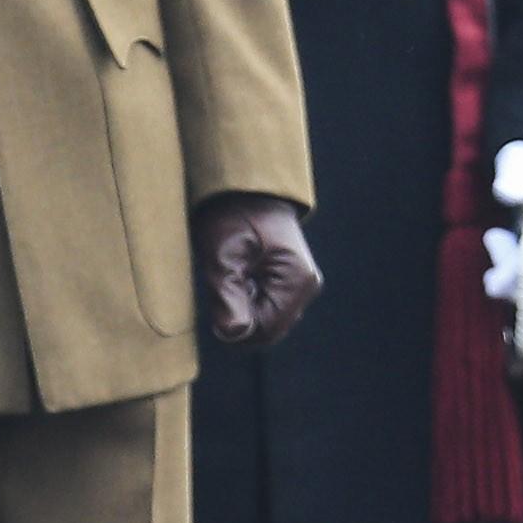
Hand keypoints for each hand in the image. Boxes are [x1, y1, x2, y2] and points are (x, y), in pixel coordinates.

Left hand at [199, 194, 322, 345]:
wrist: (246, 188)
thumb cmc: (234, 215)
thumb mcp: (223, 253)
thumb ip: (227, 295)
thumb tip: (233, 334)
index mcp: (297, 280)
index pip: (264, 329)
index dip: (235, 324)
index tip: (215, 297)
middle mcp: (306, 287)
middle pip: (268, 329)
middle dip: (239, 317)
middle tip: (221, 286)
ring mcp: (302, 285)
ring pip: (266, 320)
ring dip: (242, 308)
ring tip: (231, 277)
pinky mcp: (291, 282)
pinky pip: (268, 307)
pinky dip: (248, 300)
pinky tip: (238, 277)